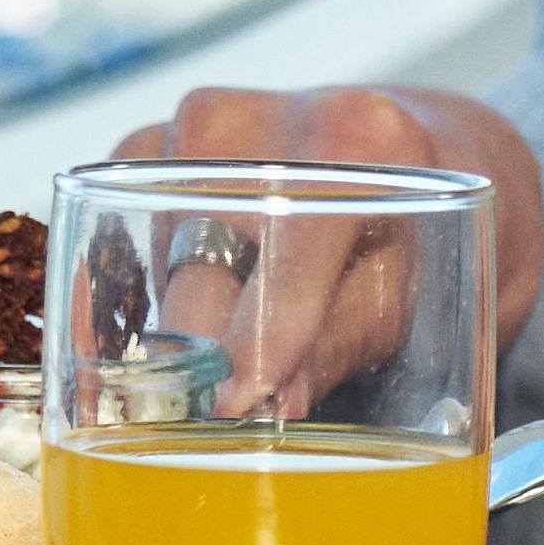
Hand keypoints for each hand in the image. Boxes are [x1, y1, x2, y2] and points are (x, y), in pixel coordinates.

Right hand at [103, 83, 543, 402]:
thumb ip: (346, 337)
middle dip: (203, 357)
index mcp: (354, 136)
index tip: (236, 405)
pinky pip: (113, 243)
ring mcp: (189, 127)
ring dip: (174, 332)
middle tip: (212, 427)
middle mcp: (258, 118)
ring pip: (153, 262)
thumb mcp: (424, 287)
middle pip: (204, 261)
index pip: (291, 249)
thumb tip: (266, 402)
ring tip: (211, 375)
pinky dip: (130, 304)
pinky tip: (158, 345)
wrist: (423, 149)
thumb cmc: (429, 229)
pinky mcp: (140, 152)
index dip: (263, 337)